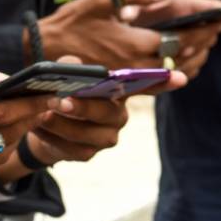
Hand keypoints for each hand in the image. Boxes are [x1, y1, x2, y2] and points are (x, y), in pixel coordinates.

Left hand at [0, 56, 182, 178]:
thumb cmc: (56, 92)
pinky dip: (53, 138)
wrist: (38, 122)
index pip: (147, 85)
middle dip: (83, 106)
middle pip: (109, 113)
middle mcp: (118, 114)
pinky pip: (73, 149)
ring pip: (89, 135)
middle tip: (59, 100)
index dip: (164, 83)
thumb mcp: (61, 75)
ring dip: (61, 124)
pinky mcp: (88, 154)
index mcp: (117, 90)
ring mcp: (106, 136)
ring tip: (41, 113)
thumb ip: (69, 67)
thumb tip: (71, 66)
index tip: (181, 78)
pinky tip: (38, 127)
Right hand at [40, 0, 220, 77]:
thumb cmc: (71, 22)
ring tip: (205, 45)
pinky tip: (180, 68)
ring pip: (171, 74)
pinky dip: (171, 77)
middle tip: (219, 29)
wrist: (45, 52)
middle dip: (202, 42)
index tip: (220, 19)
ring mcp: (129, 81)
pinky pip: (154, 87)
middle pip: (181, 57)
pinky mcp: (121, 89)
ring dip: (190, 59)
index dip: (203, 28)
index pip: (180, 37)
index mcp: (135, 42)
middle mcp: (136, 66)